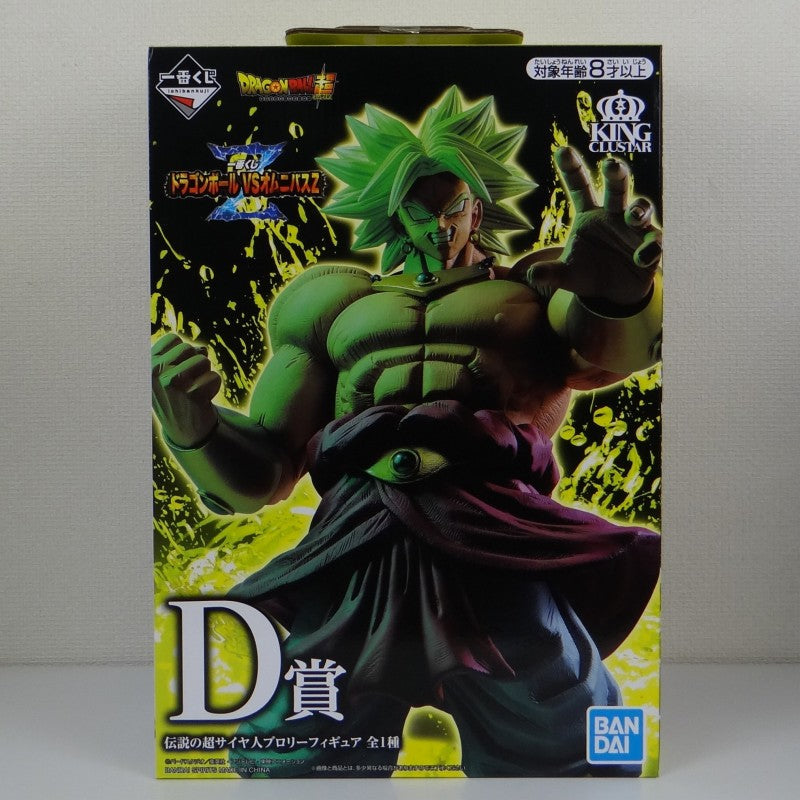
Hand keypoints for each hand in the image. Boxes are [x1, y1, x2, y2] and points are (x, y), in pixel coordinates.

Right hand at [151, 333, 221, 447]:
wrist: (183, 429)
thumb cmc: (177, 395)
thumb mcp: (168, 372)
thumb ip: (181, 354)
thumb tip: (203, 350)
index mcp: (146, 365)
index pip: (173, 339)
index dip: (182, 352)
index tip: (177, 369)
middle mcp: (155, 373)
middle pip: (189, 348)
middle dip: (196, 362)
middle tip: (189, 382)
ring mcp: (172, 384)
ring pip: (203, 360)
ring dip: (205, 373)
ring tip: (195, 389)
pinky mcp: (191, 395)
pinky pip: (214, 377)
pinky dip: (213, 386)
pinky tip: (202, 398)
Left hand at [530, 147, 660, 306]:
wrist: (610, 295)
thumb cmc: (586, 274)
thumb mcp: (565, 275)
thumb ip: (549, 273)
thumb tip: (531, 274)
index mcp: (588, 214)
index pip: (579, 186)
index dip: (571, 168)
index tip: (562, 150)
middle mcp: (613, 215)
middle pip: (616, 186)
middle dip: (616, 173)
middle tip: (610, 164)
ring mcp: (635, 228)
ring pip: (641, 208)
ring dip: (639, 209)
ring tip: (632, 217)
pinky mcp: (650, 246)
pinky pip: (654, 242)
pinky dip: (650, 249)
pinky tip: (641, 258)